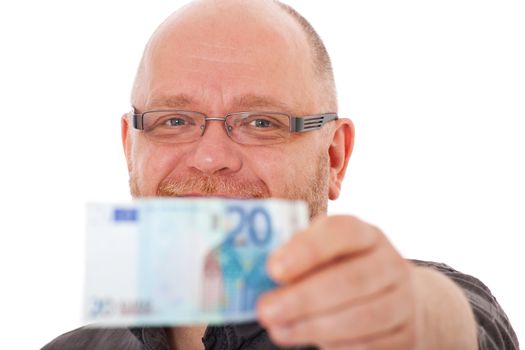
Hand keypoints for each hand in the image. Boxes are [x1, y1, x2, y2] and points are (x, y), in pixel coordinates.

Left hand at [256, 215, 420, 348]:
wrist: (395, 299)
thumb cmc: (342, 271)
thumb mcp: (325, 255)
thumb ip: (297, 258)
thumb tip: (258, 274)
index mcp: (366, 235)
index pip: (342, 231)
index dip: (307, 249)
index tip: (273, 268)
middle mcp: (389, 263)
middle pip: (351, 280)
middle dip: (303, 298)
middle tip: (265, 309)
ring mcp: (404, 300)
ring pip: (361, 317)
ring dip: (313, 326)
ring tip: (277, 330)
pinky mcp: (406, 335)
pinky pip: (369, 344)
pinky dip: (336, 344)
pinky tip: (309, 339)